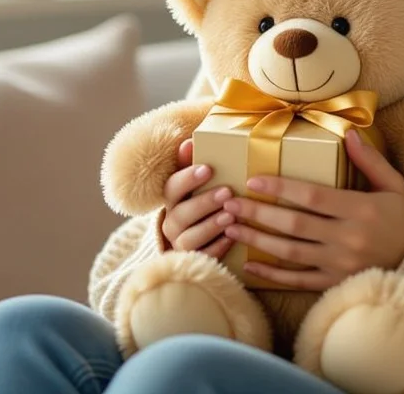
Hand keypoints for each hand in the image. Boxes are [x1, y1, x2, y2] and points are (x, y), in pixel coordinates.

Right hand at [159, 138, 234, 259]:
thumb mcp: (197, 184)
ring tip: (231, 216)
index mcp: (172, 201)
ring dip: (210, 226)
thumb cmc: (202, 203)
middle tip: (227, 192)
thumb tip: (189, 140)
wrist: (201, 242)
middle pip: (180, 214)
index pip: (172, 188)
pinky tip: (232, 238)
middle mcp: (172, 223)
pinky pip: (202, 257)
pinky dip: (216, 248)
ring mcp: (181, 244)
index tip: (208, 168)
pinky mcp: (194, 261)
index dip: (188, 179)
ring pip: (189, 238)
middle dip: (204, 202)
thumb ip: (191, 164)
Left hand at [221, 130, 403, 290]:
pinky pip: (299, 280)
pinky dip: (272, 275)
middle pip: (294, 224)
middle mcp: (347, 238)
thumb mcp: (394, 184)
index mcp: (360, 209)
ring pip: (291, 252)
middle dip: (258, 213)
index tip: (254, 178)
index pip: (312, 196)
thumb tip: (350, 131)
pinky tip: (250, 266)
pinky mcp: (335, 282)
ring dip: (258, 240)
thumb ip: (370, 160)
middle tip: (229, 203)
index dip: (281, 187)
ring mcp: (340, 264)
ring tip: (230, 228)